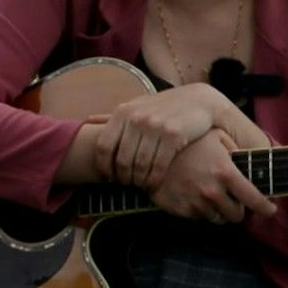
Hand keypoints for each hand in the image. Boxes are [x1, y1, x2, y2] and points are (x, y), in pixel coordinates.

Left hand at [93, 84, 233, 189]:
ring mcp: (155, 126)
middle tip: (128, 185)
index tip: (109, 178)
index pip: (104, 147)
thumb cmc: (164, 107)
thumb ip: (113, 117)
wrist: (199, 101)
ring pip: (139, 165)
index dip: (104, 167)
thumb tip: (87, 120)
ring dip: (139, 181)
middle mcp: (137, 118)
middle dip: (123, 178)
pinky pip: (158, 165)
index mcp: (123, 112)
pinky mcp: (173, 135)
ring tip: (141, 185)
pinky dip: (154, 179)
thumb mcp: (137, 106)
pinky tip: (154, 184)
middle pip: (121, 160)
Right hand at [149, 128, 277, 223]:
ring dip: (220, 210)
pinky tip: (195, 195)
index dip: (266, 208)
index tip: (271, 210)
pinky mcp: (180, 210)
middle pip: (236, 215)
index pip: (254, 199)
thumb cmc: (188, 140)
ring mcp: (195, 202)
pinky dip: (201, 210)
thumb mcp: (216, 136)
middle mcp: (212, 191)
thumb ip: (237, 150)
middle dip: (238, 208)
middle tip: (234, 199)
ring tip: (213, 195)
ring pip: (217, 219)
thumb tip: (254, 165)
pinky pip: (198, 217)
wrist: (151, 150)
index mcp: (226, 172)